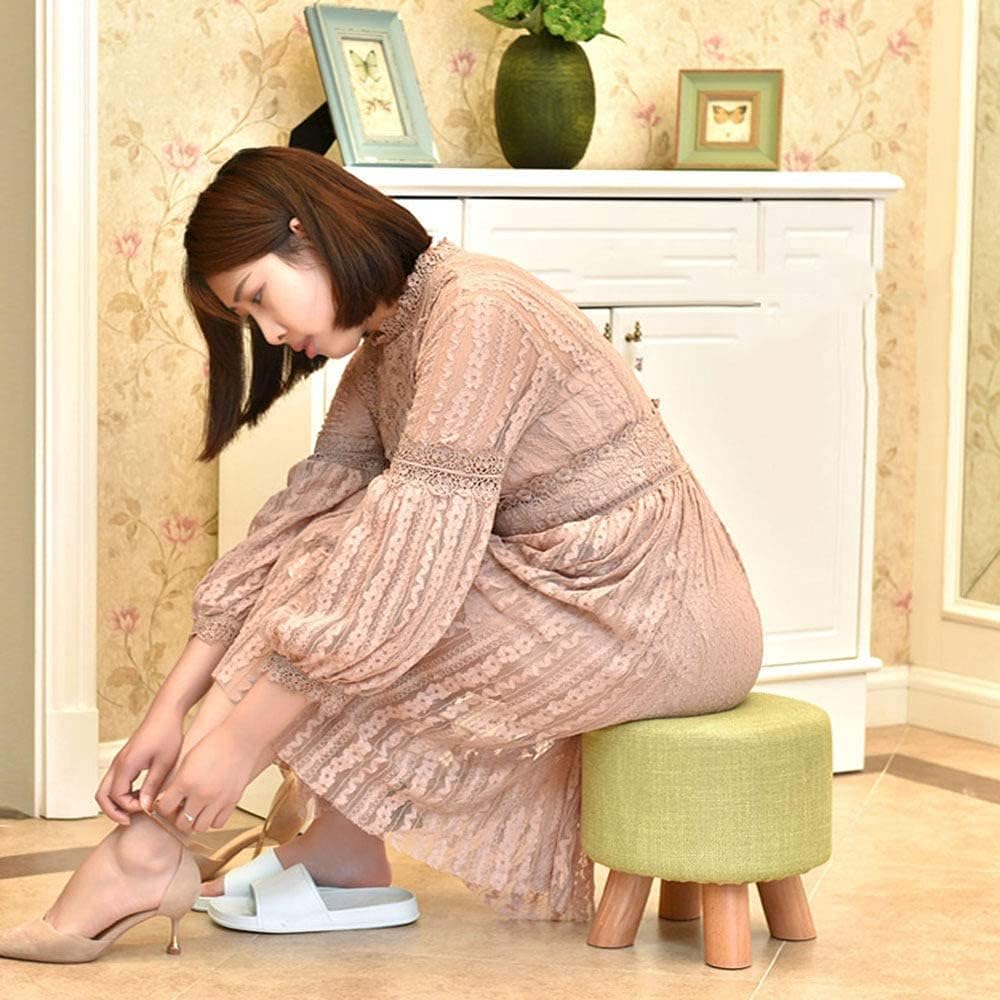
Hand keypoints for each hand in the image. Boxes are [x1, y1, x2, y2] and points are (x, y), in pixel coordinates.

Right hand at [95, 706, 184, 824]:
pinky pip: (114, 782)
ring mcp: (119, 762)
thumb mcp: (164, 763)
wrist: (165, 713)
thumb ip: (152, 786)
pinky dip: (121, 793)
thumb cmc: (167, 734)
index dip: (128, 808)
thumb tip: (144, 807)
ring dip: (116, 803)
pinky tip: (140, 796)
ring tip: (136, 809)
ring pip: (106, 789)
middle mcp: (117, 764)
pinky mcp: (125, 760)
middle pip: (102, 796)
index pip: (116, 797)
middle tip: (130, 820)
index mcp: (125, 765)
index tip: (147, 808)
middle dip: (113, 811)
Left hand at [153, 723, 260, 833]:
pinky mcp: (232, 801)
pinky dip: (212, 820)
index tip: (167, 803)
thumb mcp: (188, 760)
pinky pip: (218, 823)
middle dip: (178, 818)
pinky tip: (211, 809)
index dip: (163, 807)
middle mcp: (201, 794)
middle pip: (182, 823)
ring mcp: (218, 799)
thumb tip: (167, 799)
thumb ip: (177, 782)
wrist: (240, 739)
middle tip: (181, 810)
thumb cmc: (215, 744)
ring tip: (196, 811)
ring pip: (200, 827)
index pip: (165, 808)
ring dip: (195, 822)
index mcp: (186, 781)